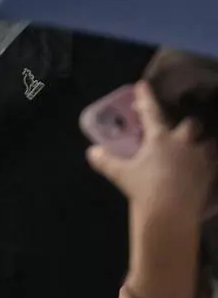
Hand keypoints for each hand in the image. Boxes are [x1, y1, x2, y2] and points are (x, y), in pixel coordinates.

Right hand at [88, 82, 217, 222]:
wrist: (172, 213)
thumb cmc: (144, 188)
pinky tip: (202, 172)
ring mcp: (200, 159)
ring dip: (202, 146)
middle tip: (181, 132)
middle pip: (191, 125)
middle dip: (187, 126)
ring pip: (207, 144)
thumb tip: (92, 151)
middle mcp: (182, 143)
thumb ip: (105, 161)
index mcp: (159, 137)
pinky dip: (208, 166)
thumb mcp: (120, 174)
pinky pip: (213, 165)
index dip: (145, 97)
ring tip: (196, 152)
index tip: (143, 84)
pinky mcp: (210, 176)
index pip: (151, 111)